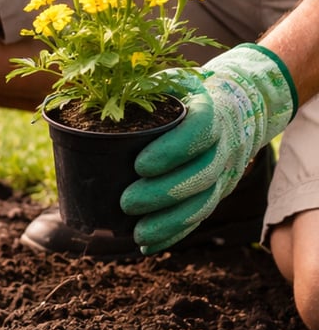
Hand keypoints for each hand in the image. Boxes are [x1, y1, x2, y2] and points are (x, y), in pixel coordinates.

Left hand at [120, 43, 296, 252]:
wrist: (236, 106)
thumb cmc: (188, 93)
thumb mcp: (170, 82)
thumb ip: (141, 93)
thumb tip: (93, 106)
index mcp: (212, 111)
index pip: (199, 132)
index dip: (172, 151)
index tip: (139, 165)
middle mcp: (224, 145)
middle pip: (201, 176)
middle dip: (163, 194)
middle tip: (126, 203)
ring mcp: (224, 173)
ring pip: (204, 204)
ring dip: (170, 223)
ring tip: (138, 234)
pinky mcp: (218, 192)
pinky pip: (199, 218)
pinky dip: (174, 235)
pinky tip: (148, 247)